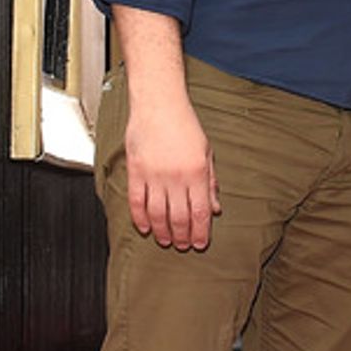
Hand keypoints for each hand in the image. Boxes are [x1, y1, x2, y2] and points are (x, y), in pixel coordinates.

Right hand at [125, 95, 219, 249]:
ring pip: (157, 213)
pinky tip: (145, 227)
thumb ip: (210, 183)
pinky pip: (137, 201)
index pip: (200, 212)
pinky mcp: (136, 171)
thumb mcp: (207, 153)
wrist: (159, 104)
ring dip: (162, 231)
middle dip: (182, 236)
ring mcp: (154, 175)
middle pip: (179, 217)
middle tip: (183, 246)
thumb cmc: (185, 126)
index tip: (200, 244)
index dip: (200, 232)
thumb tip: (215, 209)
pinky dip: (140, 217)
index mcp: (197, 173)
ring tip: (166, 240)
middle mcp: (176, 177)